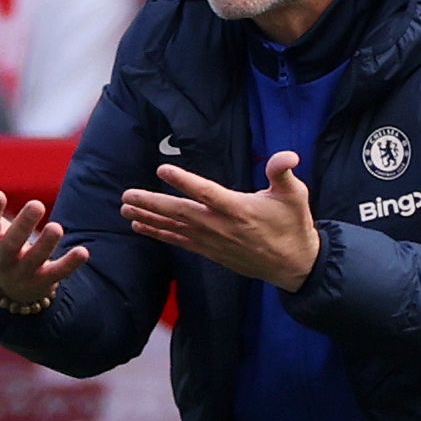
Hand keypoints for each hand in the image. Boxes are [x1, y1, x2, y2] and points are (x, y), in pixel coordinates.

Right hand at [0, 189, 87, 307]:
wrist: (13, 288)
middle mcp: (4, 259)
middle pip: (11, 244)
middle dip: (23, 226)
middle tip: (37, 204)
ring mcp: (26, 271)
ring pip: (35, 259)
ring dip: (46, 245)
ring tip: (58, 228)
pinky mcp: (46, 280)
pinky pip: (58, 273)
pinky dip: (71, 264)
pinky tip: (84, 252)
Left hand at [120, 153, 319, 289]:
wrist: (293, 264)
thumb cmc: (293, 225)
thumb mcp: (295, 194)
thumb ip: (284, 173)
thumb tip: (288, 156)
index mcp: (238, 209)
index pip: (207, 192)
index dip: (184, 181)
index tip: (162, 169)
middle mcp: (221, 226)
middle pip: (181, 212)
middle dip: (152, 203)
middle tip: (126, 196)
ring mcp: (213, 241)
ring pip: (175, 228)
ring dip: (149, 219)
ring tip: (125, 210)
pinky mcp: (210, 251)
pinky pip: (179, 242)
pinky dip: (160, 234)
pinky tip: (142, 227)